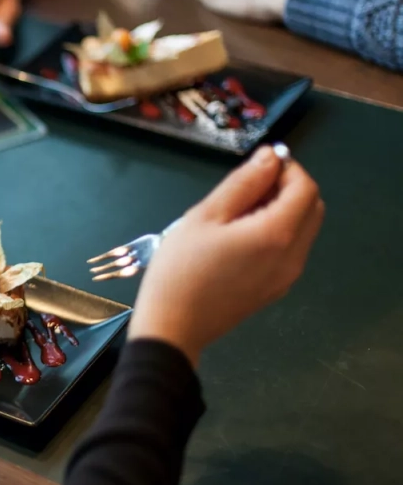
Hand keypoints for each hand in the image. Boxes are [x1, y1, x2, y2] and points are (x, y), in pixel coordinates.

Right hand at [129, 146, 323, 365]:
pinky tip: (240, 239)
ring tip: (238, 214)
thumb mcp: (205, 216)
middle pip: (312, 208)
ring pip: (304, 230)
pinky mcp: (276, 289)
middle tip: (248, 188)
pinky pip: (291, 251)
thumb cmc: (181, 268)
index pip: (305, 187)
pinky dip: (278, 233)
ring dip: (284, 211)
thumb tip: (270, 157)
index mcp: (277, 234)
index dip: (287, 169)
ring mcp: (287, 276)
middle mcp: (293, 256)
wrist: (173, 327)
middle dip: (288, 188)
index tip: (257, 167)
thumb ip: (243, 183)